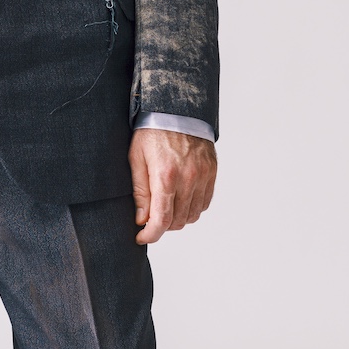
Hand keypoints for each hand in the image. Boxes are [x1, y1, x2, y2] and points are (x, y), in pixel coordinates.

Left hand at [129, 128, 217, 244]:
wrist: (177, 110)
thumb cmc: (151, 134)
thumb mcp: (136, 160)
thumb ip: (140, 192)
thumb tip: (141, 219)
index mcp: (166, 176)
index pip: (162, 219)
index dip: (151, 235)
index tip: (141, 238)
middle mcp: (189, 178)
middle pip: (178, 221)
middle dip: (161, 227)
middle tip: (148, 220)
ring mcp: (204, 176)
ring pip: (193, 215)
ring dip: (177, 219)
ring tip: (163, 210)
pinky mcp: (212, 172)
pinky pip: (204, 203)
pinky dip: (192, 208)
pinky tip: (179, 201)